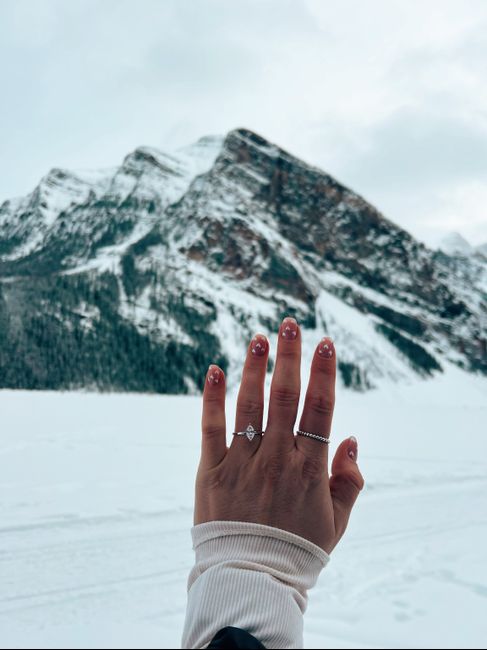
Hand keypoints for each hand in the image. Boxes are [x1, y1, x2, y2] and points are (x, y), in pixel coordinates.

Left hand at [195, 316, 363, 552]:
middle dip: (289, 357)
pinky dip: (212, 399)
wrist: (252, 579)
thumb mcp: (337, 520)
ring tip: (258, 337)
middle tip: (288, 323)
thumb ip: (349, 479)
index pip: (320, 409)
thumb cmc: (298, 548)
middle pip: (285, 397)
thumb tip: (349, 437)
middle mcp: (277, 459)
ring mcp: (243, 463)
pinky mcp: (212, 472)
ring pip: (249, 406)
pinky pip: (211, 429)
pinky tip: (215, 370)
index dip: (324, 373)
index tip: (325, 342)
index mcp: (310, 469)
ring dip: (254, 368)